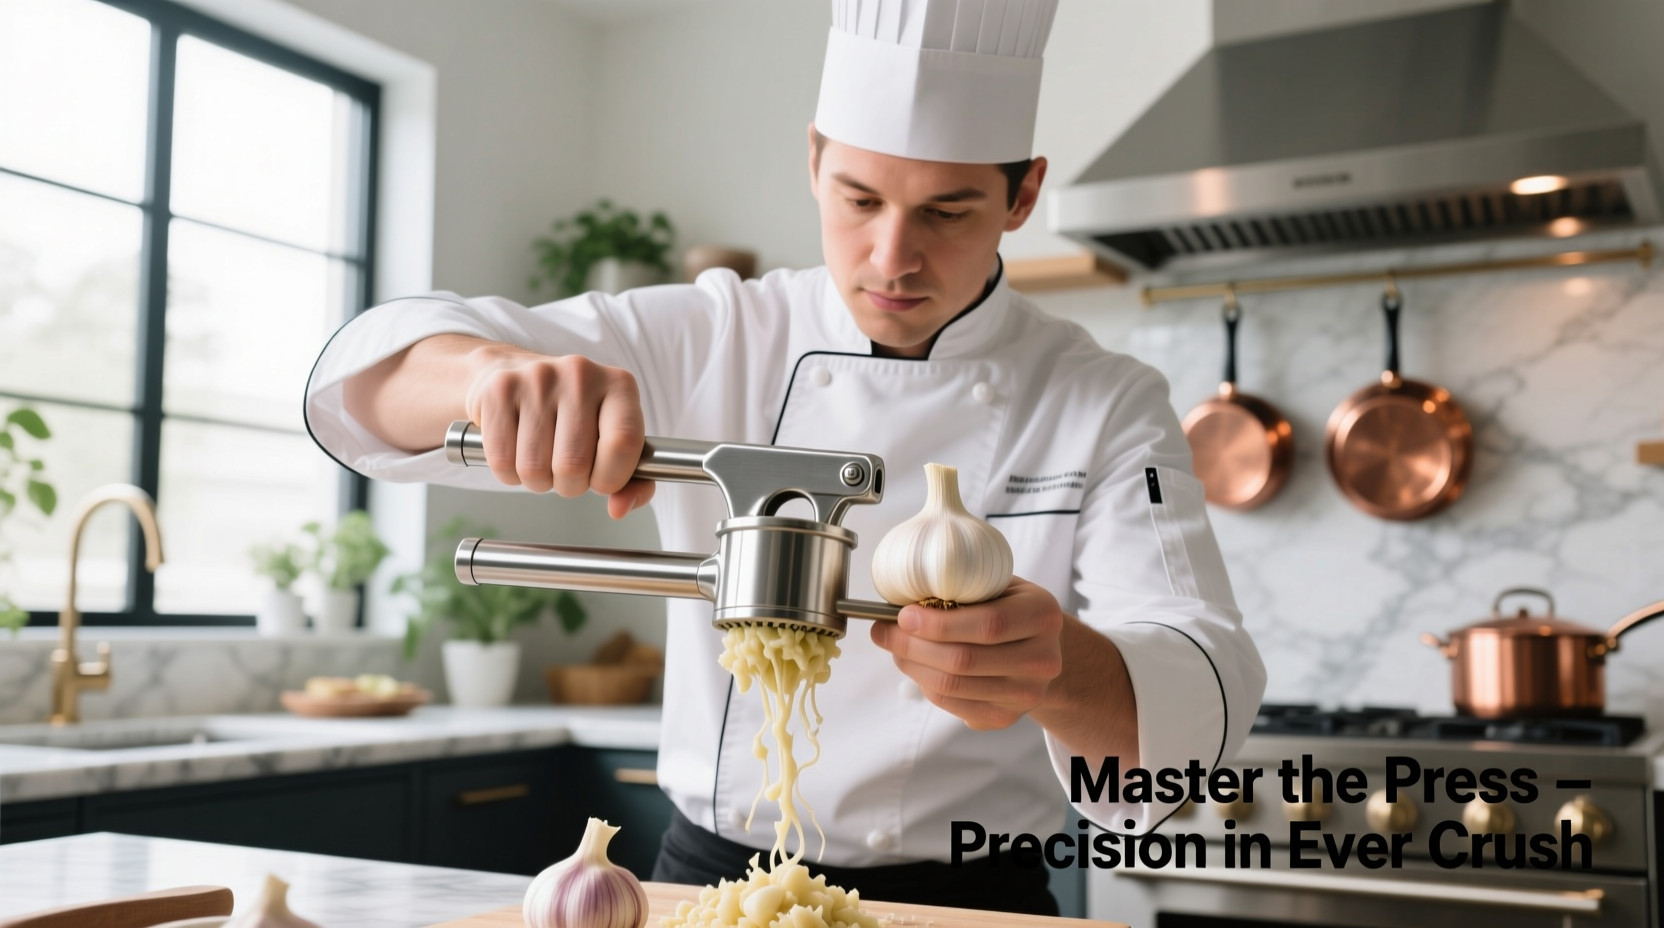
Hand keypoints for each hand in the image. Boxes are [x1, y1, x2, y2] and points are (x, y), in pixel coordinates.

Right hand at [463, 346, 653, 517]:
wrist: (513, 372)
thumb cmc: (570, 414)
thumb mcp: (612, 439)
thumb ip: (634, 482)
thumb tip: (619, 508)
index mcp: (619, 386)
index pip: (623, 442)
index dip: (611, 477)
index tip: (601, 480)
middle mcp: (580, 375)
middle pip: (574, 464)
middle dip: (569, 485)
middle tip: (566, 470)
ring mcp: (537, 378)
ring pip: (535, 468)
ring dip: (538, 481)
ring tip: (541, 458)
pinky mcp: (499, 389)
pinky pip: (502, 460)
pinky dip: (508, 473)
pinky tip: (517, 451)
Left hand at [870, 577, 1064, 729]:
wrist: (1043, 649)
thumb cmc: (1011, 609)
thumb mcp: (1000, 586)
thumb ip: (963, 588)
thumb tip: (903, 600)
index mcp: (1043, 615)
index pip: (988, 625)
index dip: (939, 624)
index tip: (904, 616)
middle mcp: (1042, 660)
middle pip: (964, 660)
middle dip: (913, 646)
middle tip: (884, 632)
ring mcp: (1026, 694)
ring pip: (953, 686)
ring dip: (912, 666)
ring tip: (895, 647)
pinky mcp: (1006, 717)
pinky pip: (953, 705)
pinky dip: (925, 685)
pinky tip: (917, 666)